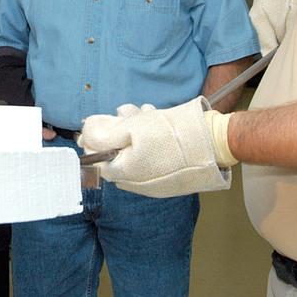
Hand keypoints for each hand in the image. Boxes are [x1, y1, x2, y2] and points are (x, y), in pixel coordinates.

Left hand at [78, 97, 226, 198]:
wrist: (212, 143)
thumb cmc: (172, 134)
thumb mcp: (131, 127)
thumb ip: (103, 134)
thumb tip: (84, 136)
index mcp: (123, 174)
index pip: (97, 160)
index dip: (97, 138)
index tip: (105, 122)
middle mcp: (136, 184)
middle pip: (116, 155)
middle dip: (119, 130)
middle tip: (130, 112)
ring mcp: (153, 184)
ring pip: (133, 154)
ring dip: (135, 131)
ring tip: (147, 113)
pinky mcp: (168, 179)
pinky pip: (149, 160)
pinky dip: (149, 142)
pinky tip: (158, 124)